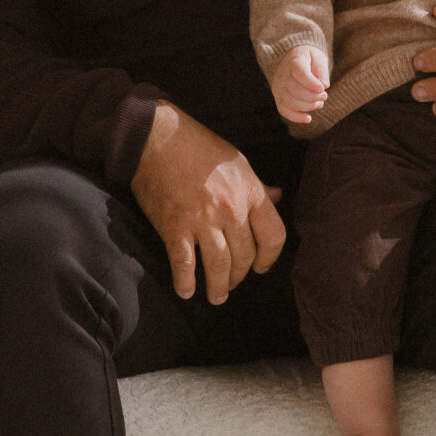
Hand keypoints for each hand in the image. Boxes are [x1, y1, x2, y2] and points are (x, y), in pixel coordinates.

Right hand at [130, 101, 284, 303]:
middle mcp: (231, 209)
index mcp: (250, 191)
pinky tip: (186, 291)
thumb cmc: (198, 146)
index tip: (261, 267)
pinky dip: (186, 283)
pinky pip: (185, 265)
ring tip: (216, 297)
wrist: (157, 138)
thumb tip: (278, 196)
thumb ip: (257, 186)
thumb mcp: (237, 162)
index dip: (270, 257)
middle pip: (245, 256)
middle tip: (233, 284)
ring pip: (219, 266)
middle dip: (240, 276)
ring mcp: (203, 220)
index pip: (273, 235)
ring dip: (219, 287)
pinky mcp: (175, 227)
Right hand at [271, 45, 329, 124]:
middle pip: (295, 90)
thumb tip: (325, 85)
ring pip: (290, 101)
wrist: (294, 59)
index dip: (311, 83)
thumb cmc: (309, 59)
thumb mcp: (318, 58)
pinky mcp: (279, 97)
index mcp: (294, 62)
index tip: (322, 88)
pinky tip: (308, 119)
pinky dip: (295, 117)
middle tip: (324, 96)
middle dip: (312, 96)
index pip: (300, 73)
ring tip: (319, 103)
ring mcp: (279, 87)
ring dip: (307, 106)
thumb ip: (322, 70)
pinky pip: (283, 110)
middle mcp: (283, 75)